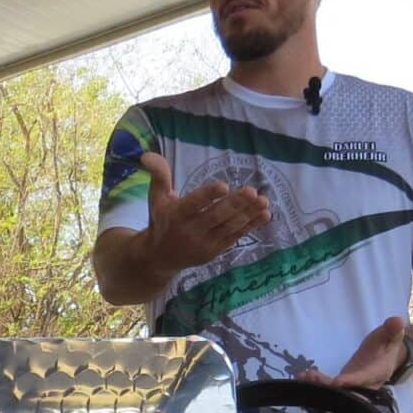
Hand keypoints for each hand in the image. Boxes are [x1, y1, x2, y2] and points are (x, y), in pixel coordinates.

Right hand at [140, 153, 269, 274]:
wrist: (159, 258)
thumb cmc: (161, 221)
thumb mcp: (156, 197)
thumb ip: (159, 175)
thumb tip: (147, 154)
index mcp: (176, 215)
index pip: (193, 204)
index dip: (208, 195)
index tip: (223, 186)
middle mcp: (191, 230)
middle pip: (216, 216)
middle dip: (235, 204)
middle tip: (252, 191)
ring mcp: (205, 243)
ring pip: (229, 226)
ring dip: (248, 214)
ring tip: (264, 200)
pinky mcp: (215, 251)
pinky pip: (235, 237)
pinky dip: (251, 226)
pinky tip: (264, 214)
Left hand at [302, 316, 407, 388]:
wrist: (387, 354)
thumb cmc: (388, 343)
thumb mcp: (391, 334)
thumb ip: (392, 330)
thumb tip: (397, 321)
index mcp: (379, 372)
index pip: (365, 378)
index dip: (351, 381)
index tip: (337, 382)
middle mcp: (366, 384)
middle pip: (348, 390)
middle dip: (330, 388)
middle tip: (312, 378)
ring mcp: (354, 386)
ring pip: (337, 390)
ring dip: (320, 385)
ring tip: (304, 376)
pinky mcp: (345, 384)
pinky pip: (331, 386)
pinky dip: (317, 382)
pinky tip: (302, 376)